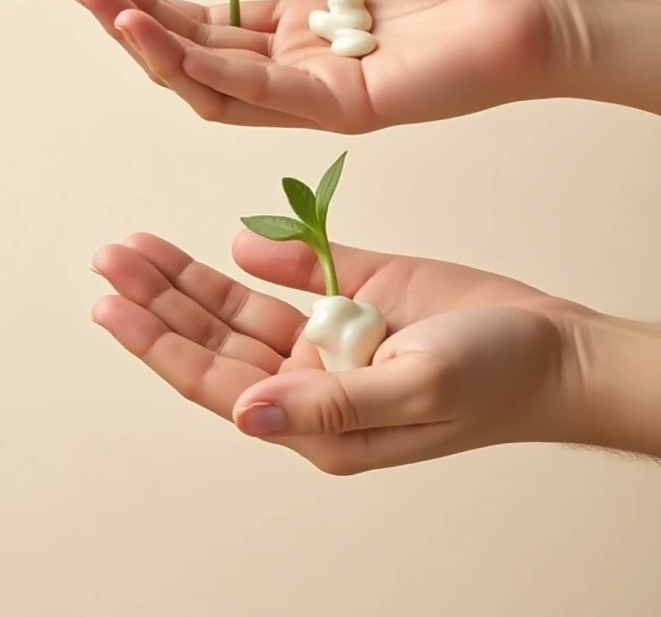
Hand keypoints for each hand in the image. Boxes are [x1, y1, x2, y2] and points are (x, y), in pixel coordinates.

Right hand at [74, 0, 562, 131]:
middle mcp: (305, 61)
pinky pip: (266, 97)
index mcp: (308, 20)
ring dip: (159, 53)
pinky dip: (213, 72)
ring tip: (111, 14)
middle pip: (203, 57)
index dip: (160, 2)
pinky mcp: (346, 107)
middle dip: (140, 27)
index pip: (216, 21)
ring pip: (219, 88)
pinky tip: (167, 41)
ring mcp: (322, 90)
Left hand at [91, 230, 585, 474]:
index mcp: (318, 418)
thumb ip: (328, 404)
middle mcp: (312, 377)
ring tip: (136, 248)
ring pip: (241, 304)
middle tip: (112, 259)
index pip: (220, 381)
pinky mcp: (356, 289)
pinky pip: (294, 271)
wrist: (551, 343)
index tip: (112, 307)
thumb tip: (244, 414)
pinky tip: (222, 244)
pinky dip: (256, 257)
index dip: (162, 343)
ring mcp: (331, 331)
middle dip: (160, 300)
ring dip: (189, 278)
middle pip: (217, 338)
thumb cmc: (494, 380)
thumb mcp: (414, 392)